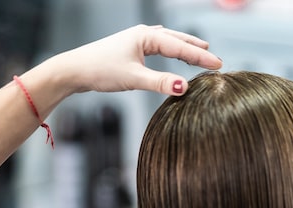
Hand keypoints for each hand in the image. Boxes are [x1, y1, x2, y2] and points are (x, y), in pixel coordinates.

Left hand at [50, 24, 222, 96]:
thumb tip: (184, 87)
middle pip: (176, 40)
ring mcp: (136, 41)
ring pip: (167, 42)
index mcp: (145, 37)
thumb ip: (160, 83)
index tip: (218, 65)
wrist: (74, 70)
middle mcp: (142, 35)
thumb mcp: (133, 79)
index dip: (200, 57)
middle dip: (196, 49)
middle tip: (215, 60)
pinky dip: (170, 49)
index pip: (179, 47)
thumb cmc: (100, 70)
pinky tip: (171, 50)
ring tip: (200, 51)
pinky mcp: (130, 50)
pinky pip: (157, 47)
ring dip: (184, 47)